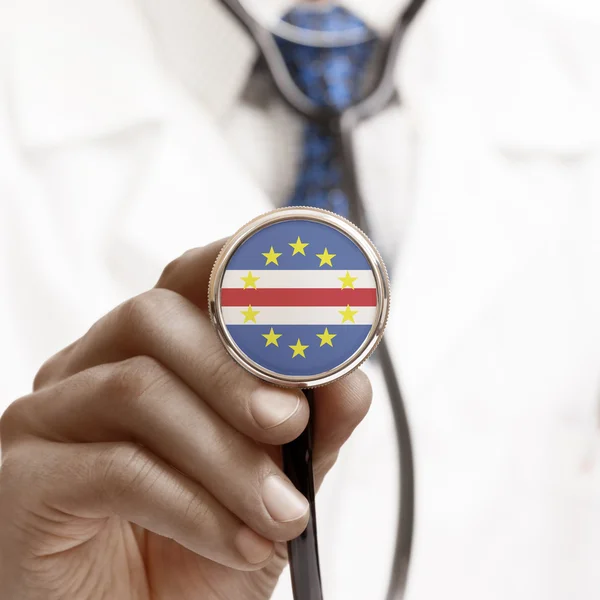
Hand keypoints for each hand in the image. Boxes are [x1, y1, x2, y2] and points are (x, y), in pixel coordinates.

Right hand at [0, 241, 371, 599]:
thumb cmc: (202, 548)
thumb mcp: (276, 482)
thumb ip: (313, 427)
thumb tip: (350, 380)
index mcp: (150, 353)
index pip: (187, 281)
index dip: (242, 274)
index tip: (305, 303)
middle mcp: (91, 368)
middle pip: (153, 317)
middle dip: (235, 371)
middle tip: (290, 424)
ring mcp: (49, 418)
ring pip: (137, 388)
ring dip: (227, 455)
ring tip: (280, 511)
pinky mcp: (24, 480)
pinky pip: (114, 466)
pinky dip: (193, 507)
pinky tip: (237, 542)